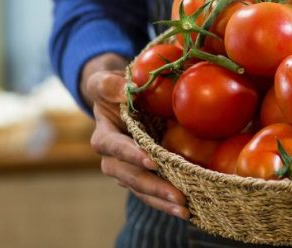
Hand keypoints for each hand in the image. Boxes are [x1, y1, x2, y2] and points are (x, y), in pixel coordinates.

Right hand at [81, 53, 189, 218]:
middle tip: (178, 196)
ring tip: (185, 210)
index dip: (131, 155)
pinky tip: (188, 210)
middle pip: (130, 177)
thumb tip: (124, 88)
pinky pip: (152, 193)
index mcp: (103, 136)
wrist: (118, 102)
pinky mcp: (141, 177)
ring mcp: (127, 171)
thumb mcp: (105, 81)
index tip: (152, 162)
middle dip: (154, 187)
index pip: (114, 147)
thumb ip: (109, 84)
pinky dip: (167, 202)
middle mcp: (112, 160)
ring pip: (142, 190)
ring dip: (163, 201)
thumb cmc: (113, 90)